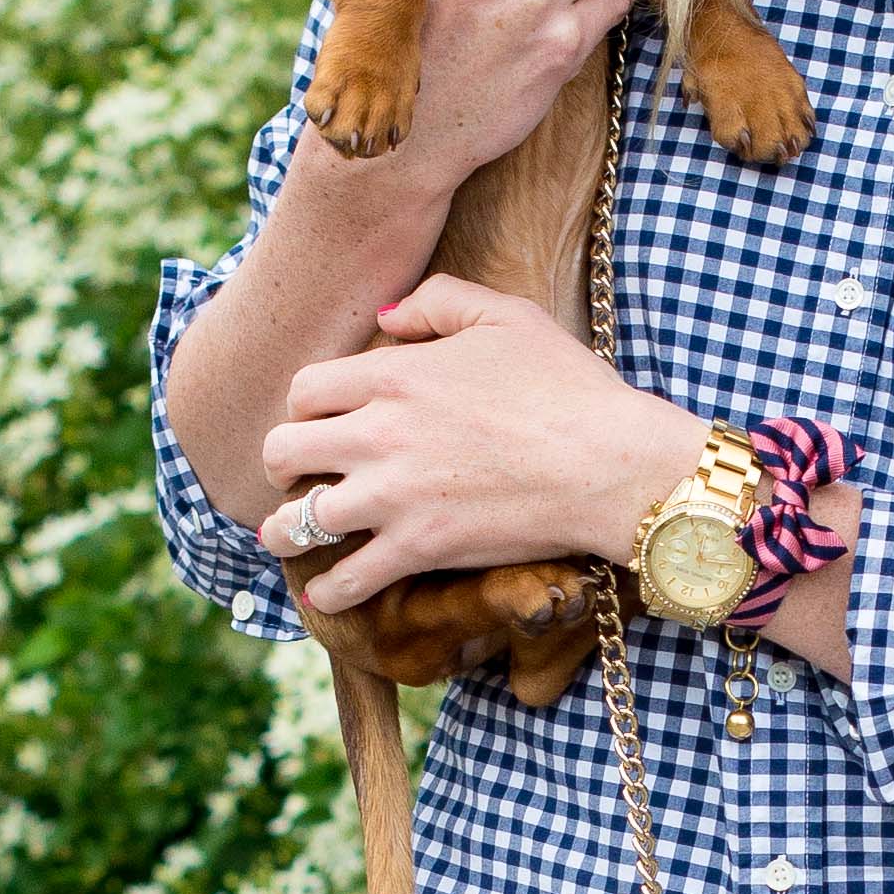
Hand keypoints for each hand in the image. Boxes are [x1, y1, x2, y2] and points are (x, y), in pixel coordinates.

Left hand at [255, 273, 707, 613]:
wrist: (610, 462)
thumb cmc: (568, 386)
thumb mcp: (507, 316)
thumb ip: (439, 301)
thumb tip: (387, 316)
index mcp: (393, 374)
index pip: (304, 389)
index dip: (307, 406)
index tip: (322, 421)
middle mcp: (377, 433)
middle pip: (283, 451)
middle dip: (286, 463)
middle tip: (302, 474)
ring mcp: (393, 495)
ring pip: (296, 520)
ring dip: (288, 528)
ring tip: (292, 533)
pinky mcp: (419, 548)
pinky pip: (347, 580)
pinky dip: (331, 591)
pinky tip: (328, 592)